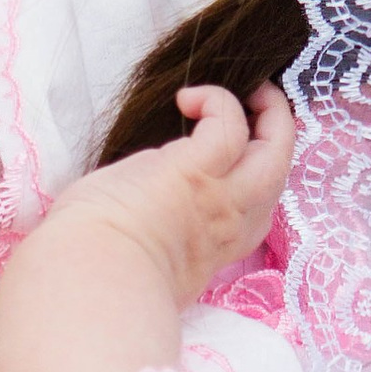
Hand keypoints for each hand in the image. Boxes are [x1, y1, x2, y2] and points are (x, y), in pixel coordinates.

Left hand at [31, 83, 294, 311]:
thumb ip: (166, 237)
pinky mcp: (195, 170)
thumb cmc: (100, 273)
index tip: (234, 154)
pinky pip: (228, 122)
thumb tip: (148, 215)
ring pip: (276, 145)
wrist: (90, 281)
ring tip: (244, 90)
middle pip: (281, 172)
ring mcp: (220, 197)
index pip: (258, 209)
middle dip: (278, 130)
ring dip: (268, 109)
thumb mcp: (151, 261)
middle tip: (258, 103)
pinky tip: (185, 99)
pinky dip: (216, 100)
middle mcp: (231, 225)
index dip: (255, 175)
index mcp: (219, 250)